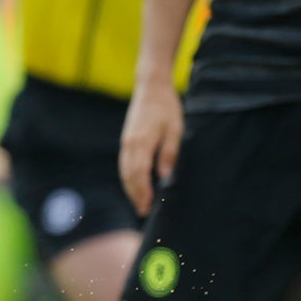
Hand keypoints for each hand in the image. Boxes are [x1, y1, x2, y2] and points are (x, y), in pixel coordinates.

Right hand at [119, 79, 183, 215]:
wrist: (151, 88)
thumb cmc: (167, 108)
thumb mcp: (175, 130)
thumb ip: (169, 153)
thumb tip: (164, 176)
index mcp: (142, 142)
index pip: (139, 173)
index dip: (142, 192)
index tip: (147, 206)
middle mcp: (130, 144)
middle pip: (128, 176)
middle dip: (135, 195)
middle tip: (143, 212)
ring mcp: (126, 142)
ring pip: (124, 171)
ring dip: (130, 188)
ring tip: (139, 203)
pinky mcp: (127, 140)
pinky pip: (124, 163)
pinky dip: (128, 177)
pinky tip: (135, 185)